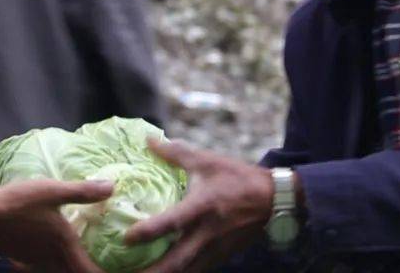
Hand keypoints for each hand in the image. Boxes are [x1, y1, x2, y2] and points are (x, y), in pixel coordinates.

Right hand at [0, 179, 113, 272]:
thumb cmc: (19, 203)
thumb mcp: (53, 191)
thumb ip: (82, 191)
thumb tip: (112, 187)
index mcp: (64, 245)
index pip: (89, 270)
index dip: (103, 272)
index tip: (119, 269)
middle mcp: (51, 258)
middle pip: (73, 272)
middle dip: (87, 268)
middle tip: (100, 262)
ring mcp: (34, 260)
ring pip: (58, 269)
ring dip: (69, 265)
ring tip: (77, 254)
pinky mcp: (21, 256)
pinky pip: (43, 264)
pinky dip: (53, 260)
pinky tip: (51, 246)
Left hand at [124, 140, 275, 272]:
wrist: (272, 199)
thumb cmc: (236, 178)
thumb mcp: (206, 161)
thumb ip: (175, 153)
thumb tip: (149, 140)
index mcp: (202, 206)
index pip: (172, 222)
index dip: (148, 231)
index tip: (126, 238)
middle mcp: (207, 232)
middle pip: (177, 261)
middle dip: (154, 272)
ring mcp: (216, 248)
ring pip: (188, 271)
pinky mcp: (222, 256)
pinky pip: (198, 269)